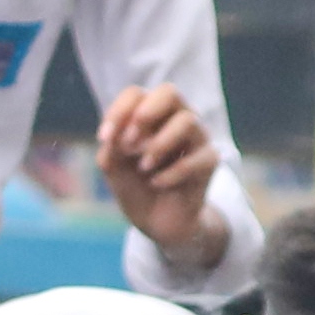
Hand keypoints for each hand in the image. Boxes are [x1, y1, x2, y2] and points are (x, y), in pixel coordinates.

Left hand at [100, 84, 224, 256]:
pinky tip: (156, 183)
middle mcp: (176, 119)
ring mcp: (197, 137)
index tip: (104, 139)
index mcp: (150, 115)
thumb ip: (112, 146)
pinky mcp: (210, 160)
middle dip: (146, 114)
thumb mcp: (113, 166)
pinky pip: (197, 158)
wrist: (156, 222)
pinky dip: (171, 172)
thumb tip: (121, 134)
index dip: (118, 111)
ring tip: (144, 167)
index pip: (136, 94)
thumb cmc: (135, 186)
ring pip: (188, 121)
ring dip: (159, 144)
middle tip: (129, 142)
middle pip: (169, 92)